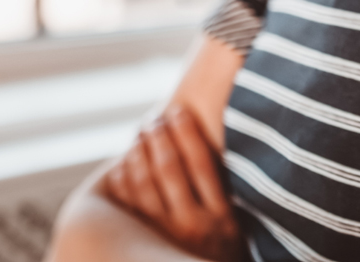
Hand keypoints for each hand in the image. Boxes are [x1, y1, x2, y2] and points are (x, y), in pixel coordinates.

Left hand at [102, 107, 243, 261]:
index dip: (186, 132)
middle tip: (153, 118)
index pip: (201, 162)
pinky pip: (128, 204)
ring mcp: (165, 234)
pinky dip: (122, 179)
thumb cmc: (225, 249)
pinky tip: (123, 163)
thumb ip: (225, 187)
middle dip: (158, 136)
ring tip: (139, 134)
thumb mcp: (236, 221)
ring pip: (144, 183)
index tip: (178, 111)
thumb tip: (211, 136)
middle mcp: (193, 224)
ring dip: (138, 152)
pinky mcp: (144, 240)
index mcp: (222, 215)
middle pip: (169, 167)